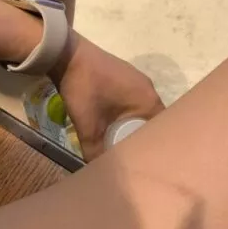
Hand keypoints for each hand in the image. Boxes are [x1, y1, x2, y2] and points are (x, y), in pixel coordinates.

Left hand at [50, 30, 164, 159]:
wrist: (66, 55)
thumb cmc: (84, 89)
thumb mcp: (88, 125)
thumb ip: (94, 152)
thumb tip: (97, 173)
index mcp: (148, 100)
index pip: (161, 130)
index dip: (155, 147)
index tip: (147, 161)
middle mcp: (149, 89)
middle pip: (152, 121)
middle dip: (143, 138)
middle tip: (134, 156)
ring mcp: (138, 80)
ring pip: (142, 111)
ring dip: (134, 125)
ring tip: (125, 143)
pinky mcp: (126, 77)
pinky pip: (134, 101)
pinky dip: (128, 114)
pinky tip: (116, 124)